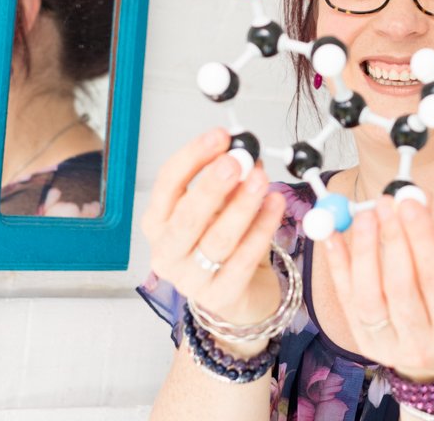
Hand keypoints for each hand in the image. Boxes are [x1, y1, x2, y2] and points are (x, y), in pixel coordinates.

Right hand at [141, 129, 286, 329]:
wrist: (240, 292)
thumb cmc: (224, 242)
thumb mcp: (220, 206)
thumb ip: (229, 180)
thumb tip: (246, 151)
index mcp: (158, 222)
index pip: (167, 184)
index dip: (192, 157)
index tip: (219, 137)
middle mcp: (166, 251)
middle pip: (186, 216)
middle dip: (212, 185)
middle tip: (236, 160)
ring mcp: (190, 279)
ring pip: (217, 239)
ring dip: (241, 206)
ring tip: (261, 179)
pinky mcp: (219, 297)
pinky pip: (243, 260)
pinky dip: (261, 229)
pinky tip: (275, 206)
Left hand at [324, 195, 433, 380]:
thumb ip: (432, 242)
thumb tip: (413, 196)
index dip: (421, 238)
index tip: (408, 203)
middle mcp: (422, 345)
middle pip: (400, 288)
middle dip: (390, 240)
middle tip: (384, 203)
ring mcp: (389, 348)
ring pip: (369, 297)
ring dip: (363, 251)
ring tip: (363, 215)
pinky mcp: (363, 343)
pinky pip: (346, 300)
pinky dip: (338, 266)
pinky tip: (333, 237)